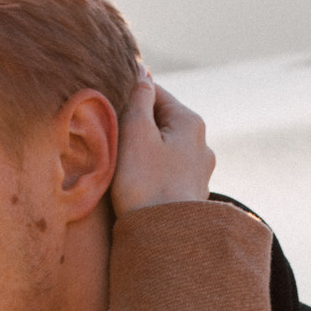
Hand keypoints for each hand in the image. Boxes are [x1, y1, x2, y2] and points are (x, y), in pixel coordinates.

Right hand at [111, 68, 214, 214]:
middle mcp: (202, 144)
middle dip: (138, 125)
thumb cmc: (146, 184)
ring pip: (166, 148)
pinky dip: (154, 171)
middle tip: (112, 136)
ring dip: (146, 150)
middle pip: (162, 121)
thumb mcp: (135, 132)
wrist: (165, 240)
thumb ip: (138, 98)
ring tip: (124, 162)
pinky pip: (169, 171)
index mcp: (190, 122)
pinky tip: (140, 183)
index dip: (129, 95)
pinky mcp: (192, 195)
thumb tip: (141, 71)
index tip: (108, 105)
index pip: (156, 93)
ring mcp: (200, 172)